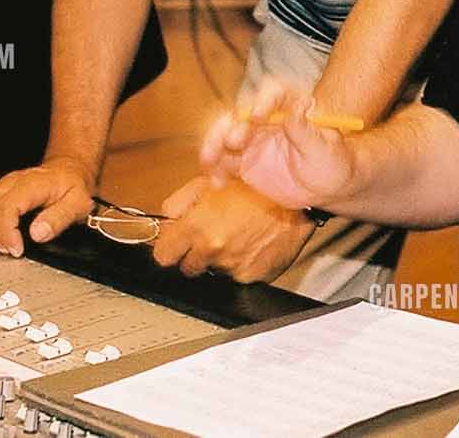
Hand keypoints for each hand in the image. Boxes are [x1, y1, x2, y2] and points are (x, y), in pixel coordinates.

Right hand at [0, 158, 96, 256]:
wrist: (67, 170)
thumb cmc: (71, 186)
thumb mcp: (78, 203)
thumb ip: (59, 218)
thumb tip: (38, 233)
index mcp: (30, 185)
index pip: (5, 207)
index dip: (6, 233)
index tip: (16, 250)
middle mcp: (9, 183)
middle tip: (8, 250)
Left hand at [150, 175, 315, 281]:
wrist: (296, 201)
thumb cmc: (256, 187)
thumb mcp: (210, 181)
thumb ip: (178, 203)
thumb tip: (165, 221)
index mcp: (198, 225)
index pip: (163, 256)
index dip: (170, 247)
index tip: (176, 244)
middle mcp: (213, 249)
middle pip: (187, 268)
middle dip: (195, 254)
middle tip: (213, 233)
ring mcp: (232, 267)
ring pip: (214, 272)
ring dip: (220, 258)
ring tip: (237, 234)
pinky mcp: (251, 277)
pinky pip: (236, 276)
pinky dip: (241, 264)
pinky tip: (250, 244)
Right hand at [199, 80, 358, 209]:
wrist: (327, 187)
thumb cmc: (333, 162)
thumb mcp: (325, 148)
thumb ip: (307, 130)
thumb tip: (298, 107)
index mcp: (290, 107)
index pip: (274, 94)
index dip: (263, 100)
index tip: (257, 116)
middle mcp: (266, 119)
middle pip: (241, 113)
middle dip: (232, 124)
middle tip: (234, 141)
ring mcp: (252, 140)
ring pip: (225, 134)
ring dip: (214, 144)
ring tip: (209, 160)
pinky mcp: (243, 162)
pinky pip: (223, 162)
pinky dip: (215, 170)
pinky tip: (217, 183)